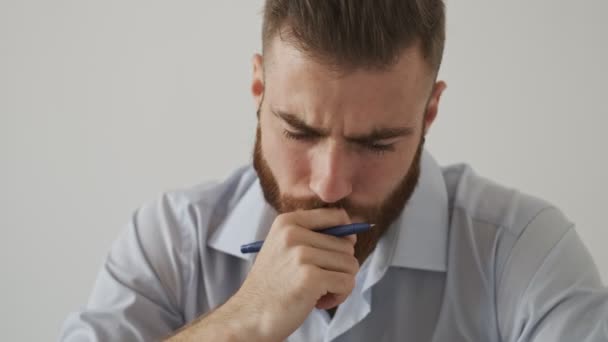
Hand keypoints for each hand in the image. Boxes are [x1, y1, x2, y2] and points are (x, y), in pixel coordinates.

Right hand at [227, 208, 358, 340]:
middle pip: (347, 245)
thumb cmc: (272, 287)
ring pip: (350, 265)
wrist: (249, 317)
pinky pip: (347, 283)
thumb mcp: (284, 249)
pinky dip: (339, 296)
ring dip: (340, 284)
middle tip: (319, 283)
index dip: (345, 236)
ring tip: (317, 293)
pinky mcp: (310, 277)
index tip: (336, 254)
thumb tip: (352, 234)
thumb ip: (313, 236)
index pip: (337, 216)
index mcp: (288, 222)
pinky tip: (318, 302)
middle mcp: (293, 233)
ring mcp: (301, 254)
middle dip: (339, 268)